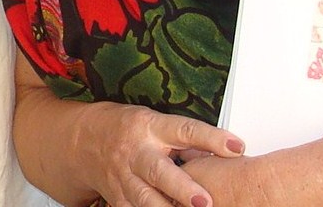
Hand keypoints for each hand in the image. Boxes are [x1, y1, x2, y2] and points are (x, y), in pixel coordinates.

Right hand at [73, 102, 244, 206]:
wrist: (85, 140)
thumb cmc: (129, 129)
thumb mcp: (157, 123)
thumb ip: (187, 140)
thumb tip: (225, 153)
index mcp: (150, 127)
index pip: (184, 130)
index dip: (211, 138)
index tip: (236, 147)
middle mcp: (136, 152)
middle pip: (159, 171)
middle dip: (182, 188)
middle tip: (205, 201)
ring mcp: (124, 177)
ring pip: (145, 198)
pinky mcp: (118, 197)